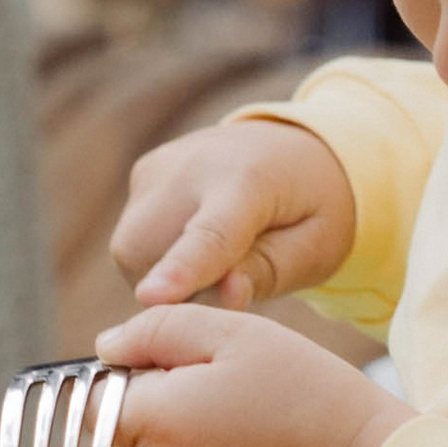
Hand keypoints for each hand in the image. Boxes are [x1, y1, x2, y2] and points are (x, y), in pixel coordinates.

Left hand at [96, 305, 408, 446]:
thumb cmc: (306, 392)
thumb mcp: (236, 334)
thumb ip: (157, 332)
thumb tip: (105, 348)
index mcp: (154, 422)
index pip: (100, 399)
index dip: (137, 379)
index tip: (186, 374)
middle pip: (130, 436)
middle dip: (166, 413)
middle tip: (233, 400)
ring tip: (251, 435)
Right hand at [112, 116, 357, 309]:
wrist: (294, 149)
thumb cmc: (310, 208)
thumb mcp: (315, 247)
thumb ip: (269, 272)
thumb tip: (225, 296)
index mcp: (250, 181)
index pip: (211, 234)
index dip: (181, 270)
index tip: (151, 297)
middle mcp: (192, 165)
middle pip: (153, 253)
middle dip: (181, 290)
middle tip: (233, 278)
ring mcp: (160, 167)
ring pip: (133, 253)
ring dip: (168, 274)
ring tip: (219, 254)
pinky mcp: (142, 173)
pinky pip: (132, 242)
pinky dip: (160, 255)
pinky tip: (198, 236)